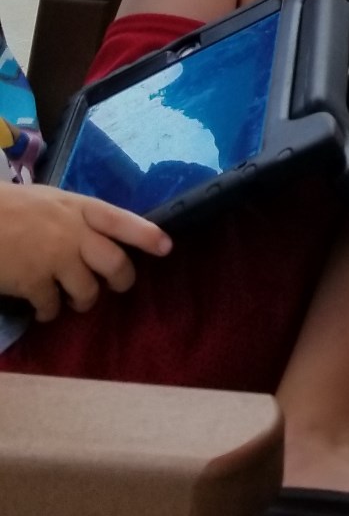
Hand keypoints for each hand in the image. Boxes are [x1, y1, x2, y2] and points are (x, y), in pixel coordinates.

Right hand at [0, 184, 169, 320]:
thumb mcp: (50, 201)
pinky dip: (49, 313)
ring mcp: (55, 259)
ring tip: (75, 299)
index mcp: (79, 208)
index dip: (146, 235)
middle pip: (115, 263)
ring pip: (88, 290)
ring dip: (84, 300)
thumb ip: (74, 217)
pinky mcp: (33, 283)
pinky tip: (43, 310)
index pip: (121, 220)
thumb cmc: (11, 207)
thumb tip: (93, 235)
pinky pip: (52, 307)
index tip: (166, 247)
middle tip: (118, 285)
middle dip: (122, 279)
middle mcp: (73, 233)